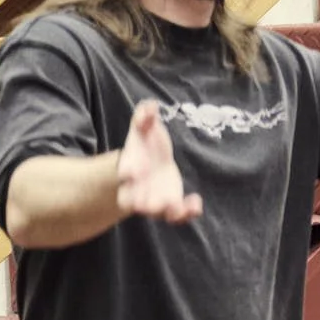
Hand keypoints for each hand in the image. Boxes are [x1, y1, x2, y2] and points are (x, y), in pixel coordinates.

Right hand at [115, 101, 200, 224]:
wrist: (150, 163)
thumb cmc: (144, 143)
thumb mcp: (142, 128)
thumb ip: (144, 118)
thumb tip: (150, 105)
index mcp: (128, 168)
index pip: (124, 172)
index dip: (127, 172)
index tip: (131, 173)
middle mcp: (138, 189)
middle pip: (135, 200)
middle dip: (141, 202)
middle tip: (148, 204)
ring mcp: (155, 199)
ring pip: (158, 212)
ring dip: (167, 211)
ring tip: (177, 206)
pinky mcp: (171, 204)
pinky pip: (178, 214)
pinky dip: (187, 212)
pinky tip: (196, 202)